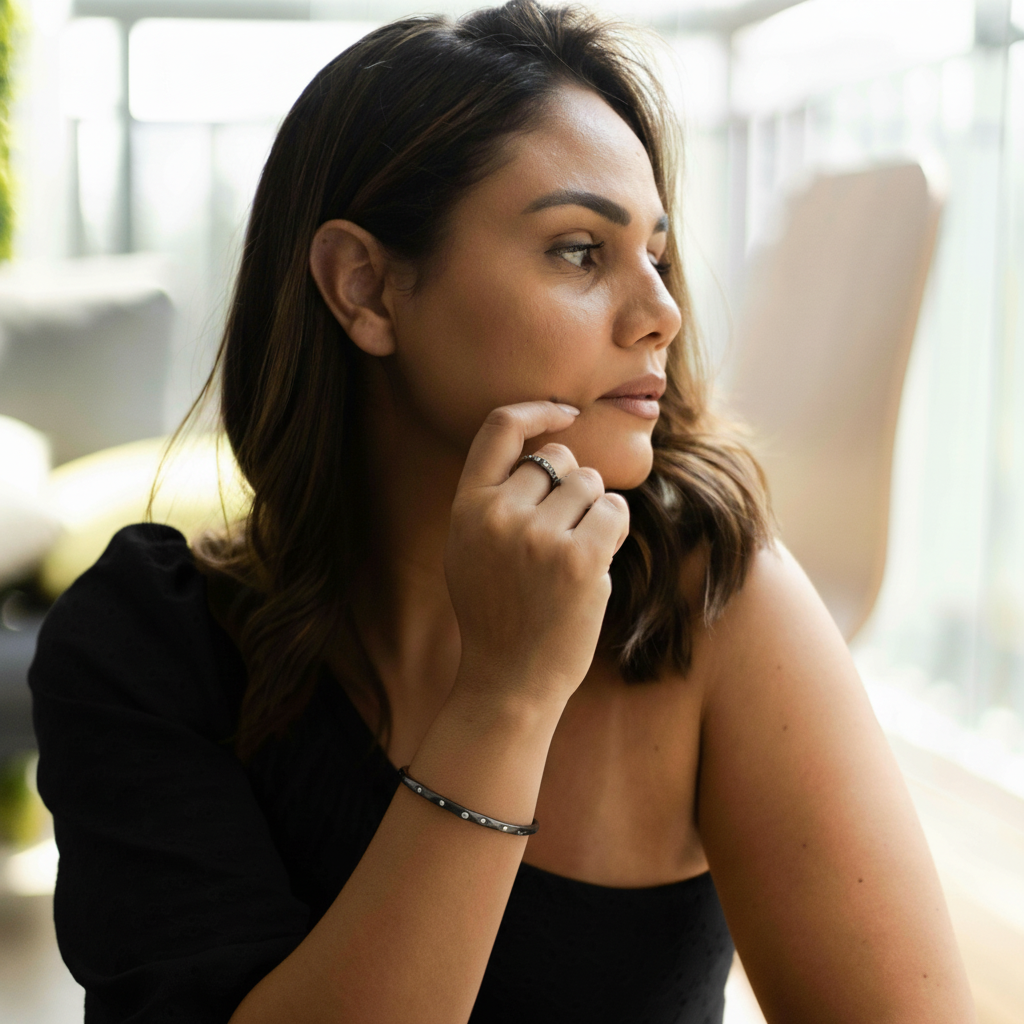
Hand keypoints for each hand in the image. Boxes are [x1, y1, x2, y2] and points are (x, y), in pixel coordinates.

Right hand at [444, 401, 629, 710]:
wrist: (509, 680)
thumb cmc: (498, 612)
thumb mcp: (470, 549)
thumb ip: (493, 500)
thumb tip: (545, 452)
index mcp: (467, 507)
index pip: (499, 428)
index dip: (537, 409)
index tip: (565, 412)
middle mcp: (498, 514)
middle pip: (558, 458)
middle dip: (572, 486)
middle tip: (563, 532)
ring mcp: (538, 536)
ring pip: (591, 483)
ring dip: (595, 510)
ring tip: (575, 552)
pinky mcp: (579, 559)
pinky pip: (614, 510)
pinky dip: (614, 529)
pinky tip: (596, 560)